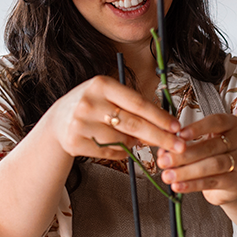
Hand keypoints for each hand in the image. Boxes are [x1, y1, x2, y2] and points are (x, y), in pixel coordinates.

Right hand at [44, 76, 183, 159]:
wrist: (58, 121)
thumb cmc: (92, 106)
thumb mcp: (109, 95)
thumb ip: (134, 107)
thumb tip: (166, 126)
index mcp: (101, 84)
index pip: (138, 103)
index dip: (160, 117)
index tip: (176, 127)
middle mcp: (89, 102)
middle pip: (133, 124)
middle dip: (160, 137)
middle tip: (178, 146)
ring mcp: (80, 123)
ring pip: (122, 141)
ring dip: (135, 144)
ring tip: (133, 139)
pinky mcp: (75, 142)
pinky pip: (110, 153)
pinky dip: (120, 152)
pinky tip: (116, 145)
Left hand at [157, 112, 236, 205]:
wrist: (229, 182)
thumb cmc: (213, 156)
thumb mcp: (201, 144)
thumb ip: (184, 144)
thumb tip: (163, 150)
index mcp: (231, 124)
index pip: (216, 122)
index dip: (197, 128)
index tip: (179, 135)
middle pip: (212, 146)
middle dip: (185, 154)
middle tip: (165, 160)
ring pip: (214, 165)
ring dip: (187, 171)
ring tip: (169, 175)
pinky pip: (214, 182)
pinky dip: (193, 184)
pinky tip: (179, 185)